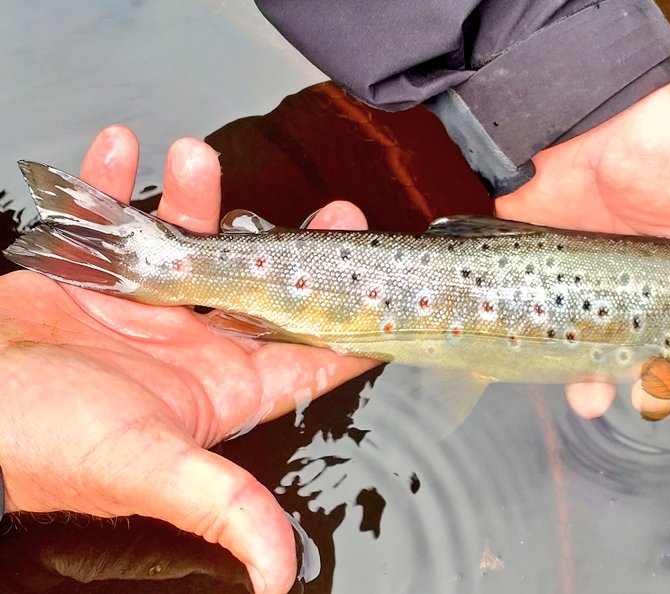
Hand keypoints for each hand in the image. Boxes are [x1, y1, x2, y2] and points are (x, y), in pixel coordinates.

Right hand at [0, 126, 375, 593]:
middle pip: (263, 287)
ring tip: (194, 156)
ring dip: (196, 196)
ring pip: (191, 241)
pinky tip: (119, 148)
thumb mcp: (149, 467)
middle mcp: (191, 347)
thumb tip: (281, 575)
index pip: (307, 357)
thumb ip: (226, 505)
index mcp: (221, 387)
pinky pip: (109, 218)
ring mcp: (143, 310)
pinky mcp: (90, 280)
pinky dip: (111, 181)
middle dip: (296, 245)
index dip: (349, 324)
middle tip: (332, 211)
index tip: (385, 284)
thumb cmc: (45, 443)